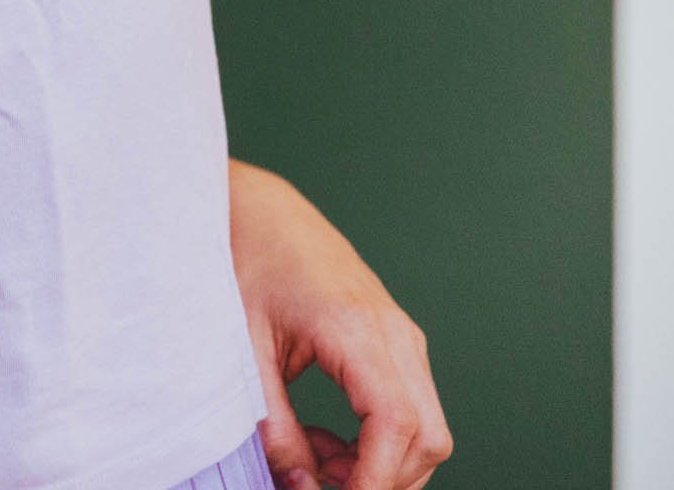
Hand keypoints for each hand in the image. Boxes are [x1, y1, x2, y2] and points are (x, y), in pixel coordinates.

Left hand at [229, 159, 452, 489]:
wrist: (260, 211)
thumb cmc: (248, 264)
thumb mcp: (245, 350)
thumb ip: (274, 423)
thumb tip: (300, 484)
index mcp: (355, 326)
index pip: (396, 423)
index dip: (374, 480)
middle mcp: (393, 330)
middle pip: (426, 436)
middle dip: (382, 480)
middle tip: (319, 482)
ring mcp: (401, 334)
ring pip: (427, 428)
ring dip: (382, 463)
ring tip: (316, 456)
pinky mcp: (396, 341)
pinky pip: (412, 407)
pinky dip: (381, 440)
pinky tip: (328, 438)